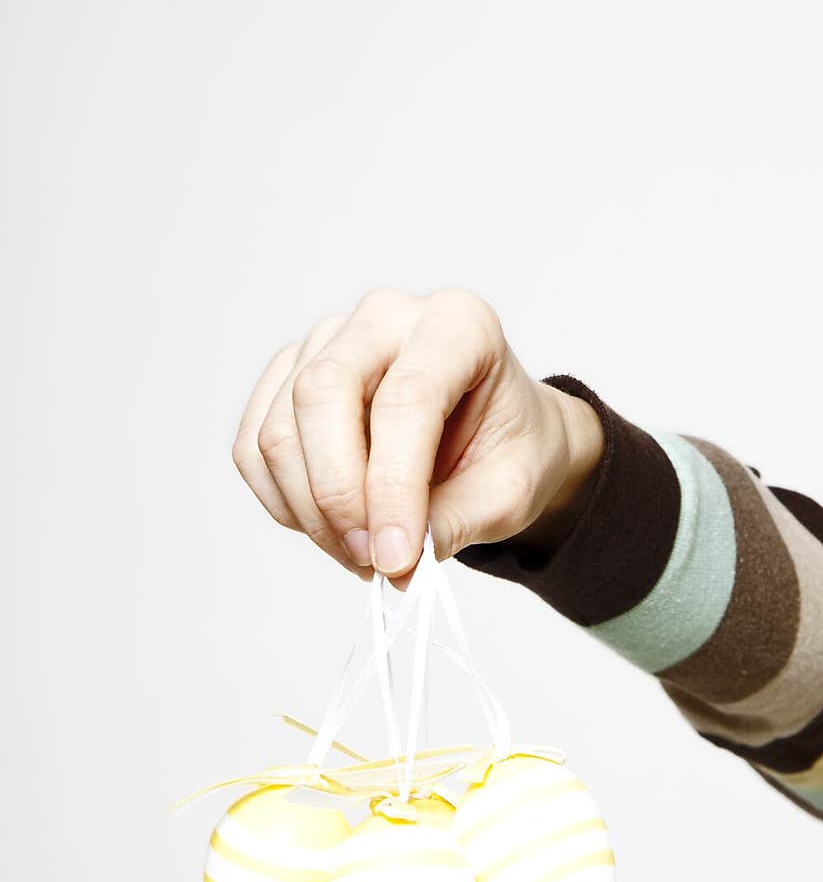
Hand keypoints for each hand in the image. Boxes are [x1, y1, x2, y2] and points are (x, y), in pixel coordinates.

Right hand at [233, 287, 603, 580]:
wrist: (494, 437)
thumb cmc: (507, 449)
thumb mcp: (508, 494)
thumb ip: (454, 524)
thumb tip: (396, 564)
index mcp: (458, 324)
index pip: (407, 398)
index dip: (394, 487)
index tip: (397, 559)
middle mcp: (386, 317)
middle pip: (322, 394)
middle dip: (338, 495)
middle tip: (373, 561)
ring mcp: (327, 341)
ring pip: (279, 429)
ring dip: (311, 512)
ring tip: (362, 555)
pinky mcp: (288, 377)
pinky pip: (255, 449)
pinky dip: (284, 504)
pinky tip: (332, 530)